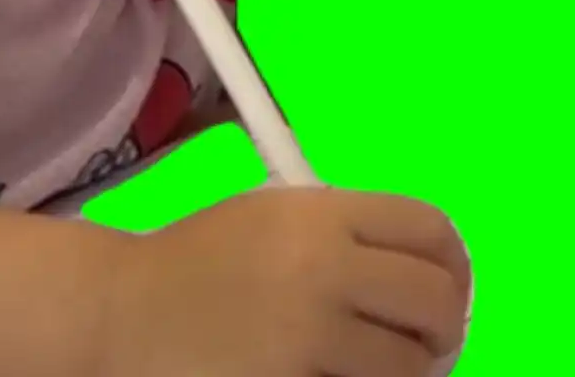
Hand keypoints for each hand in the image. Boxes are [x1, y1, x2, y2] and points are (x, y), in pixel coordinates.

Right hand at [97, 187, 470, 376]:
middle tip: (429, 346)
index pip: (432, 229)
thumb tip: (421, 274)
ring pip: (409, 366)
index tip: (448, 290)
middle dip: (444, 330)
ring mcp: (310, 333)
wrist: (119, 312)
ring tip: (380, 371)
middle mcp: (326, 268)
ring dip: (407, 373)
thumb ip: (342, 232)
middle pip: (437, 301)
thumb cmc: (195, 263)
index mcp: (323, 213)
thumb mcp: (270, 216)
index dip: (454, 265)